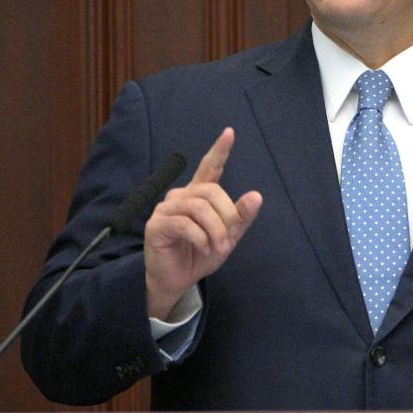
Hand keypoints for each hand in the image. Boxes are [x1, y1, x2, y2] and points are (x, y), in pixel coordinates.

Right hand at [144, 128, 261, 319]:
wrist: (177, 280)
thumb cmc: (200, 254)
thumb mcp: (228, 237)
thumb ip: (241, 218)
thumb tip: (256, 196)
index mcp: (199, 195)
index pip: (209, 167)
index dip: (219, 150)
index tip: (229, 132)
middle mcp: (181, 196)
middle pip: (211, 192)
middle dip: (227, 216)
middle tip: (227, 239)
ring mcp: (166, 209)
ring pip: (199, 207)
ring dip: (215, 230)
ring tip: (216, 247)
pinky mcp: (156, 225)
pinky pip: (184, 224)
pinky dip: (200, 238)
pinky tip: (203, 248)